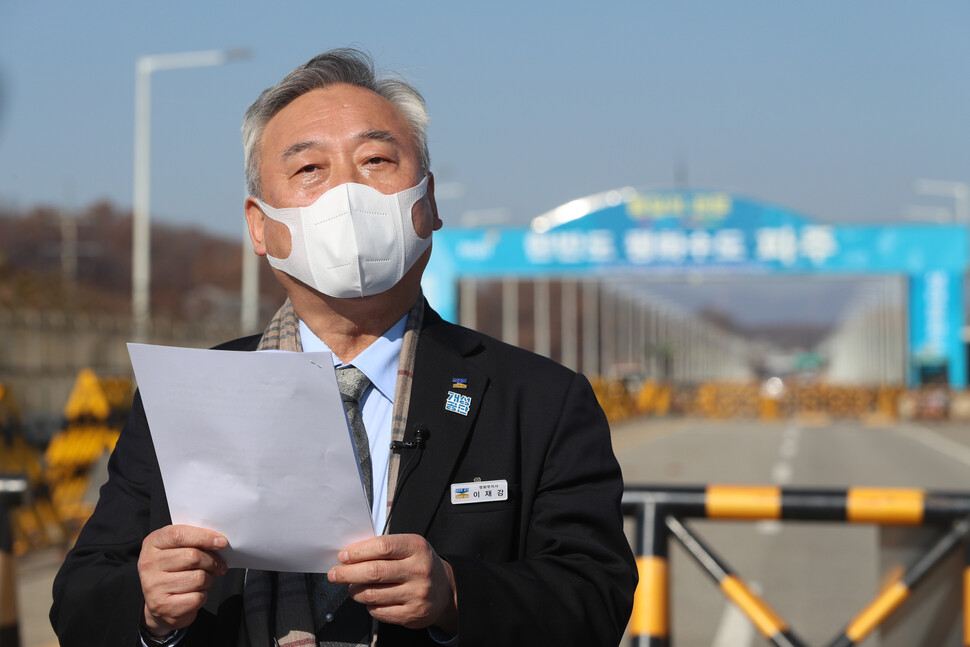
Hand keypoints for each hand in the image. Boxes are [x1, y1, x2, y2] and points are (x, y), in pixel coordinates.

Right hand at [137, 525, 228, 636]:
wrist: (159, 602)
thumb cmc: (173, 569)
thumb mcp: (177, 548)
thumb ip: (193, 540)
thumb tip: (219, 542)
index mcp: (152, 543)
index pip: (179, 535)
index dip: (204, 537)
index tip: (222, 542)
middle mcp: (148, 564)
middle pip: (192, 556)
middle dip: (213, 561)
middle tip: (220, 565)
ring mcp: (154, 587)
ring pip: (198, 578)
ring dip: (209, 579)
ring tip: (204, 580)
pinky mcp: (163, 606)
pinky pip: (197, 597)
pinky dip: (203, 595)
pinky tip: (196, 593)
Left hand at [329, 534, 457, 634]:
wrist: (446, 590)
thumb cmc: (420, 565)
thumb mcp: (409, 548)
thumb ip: (383, 549)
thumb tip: (349, 556)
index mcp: (417, 548)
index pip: (382, 547)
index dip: (358, 552)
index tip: (343, 556)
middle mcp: (418, 570)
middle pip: (374, 572)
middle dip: (348, 573)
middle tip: (335, 574)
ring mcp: (416, 594)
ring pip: (372, 594)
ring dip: (355, 591)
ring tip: (353, 587)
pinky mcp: (412, 614)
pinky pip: (379, 611)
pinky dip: (369, 605)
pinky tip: (371, 599)